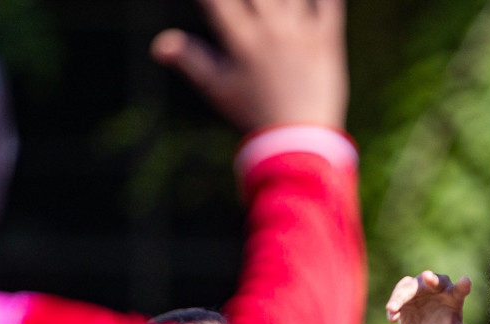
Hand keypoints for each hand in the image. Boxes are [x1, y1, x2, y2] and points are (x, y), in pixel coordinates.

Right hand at [151, 0, 346, 131]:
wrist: (299, 143)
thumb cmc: (254, 117)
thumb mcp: (218, 90)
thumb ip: (190, 60)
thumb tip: (159, 45)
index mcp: (240, 39)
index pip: (217, 0)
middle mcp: (271, 29)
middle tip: (247, 2)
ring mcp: (301, 33)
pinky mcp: (328, 41)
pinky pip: (330, 4)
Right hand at [386, 271, 477, 323]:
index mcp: (454, 297)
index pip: (460, 290)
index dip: (463, 285)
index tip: (466, 281)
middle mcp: (438, 288)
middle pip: (435, 280)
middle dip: (431, 279)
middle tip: (427, 276)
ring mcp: (419, 289)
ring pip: (409, 287)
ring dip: (400, 296)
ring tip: (392, 308)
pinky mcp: (404, 294)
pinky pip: (397, 296)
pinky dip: (394, 306)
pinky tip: (392, 319)